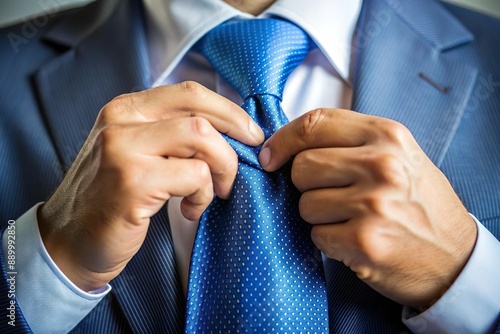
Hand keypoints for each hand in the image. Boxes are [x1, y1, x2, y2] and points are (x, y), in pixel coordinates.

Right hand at [38, 82, 263, 290]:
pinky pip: (195, 176)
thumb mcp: (137, 153)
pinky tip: (189, 210)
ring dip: (221, 170)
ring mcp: (124, 149)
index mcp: (125, 109)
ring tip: (212, 193)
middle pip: (200, 111)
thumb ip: (172, 135)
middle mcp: (121, 121)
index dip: (229, 111)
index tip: (250, 134)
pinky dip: (204, 195)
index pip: (190, 92)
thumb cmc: (111, 199)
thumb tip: (230, 130)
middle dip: (234, 138)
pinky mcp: (132, 182)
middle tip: (239, 168)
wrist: (69, 241)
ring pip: (202, 139)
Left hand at [258, 108, 476, 308]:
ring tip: (350, 219)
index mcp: (387, 135)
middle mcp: (381, 165)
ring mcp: (374, 204)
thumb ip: (348, 142)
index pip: (314, 122)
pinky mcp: (365, 241)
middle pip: (302, 166)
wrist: (455, 256)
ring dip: (318, 216)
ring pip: (305, 204)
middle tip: (333, 196)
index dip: (283, 139)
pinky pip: (316, 235)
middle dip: (305, 185)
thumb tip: (286, 144)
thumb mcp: (396, 156)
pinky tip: (354, 240)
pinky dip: (328, 241)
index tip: (270, 156)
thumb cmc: (418, 203)